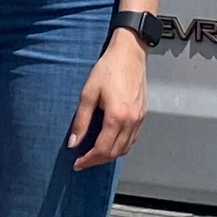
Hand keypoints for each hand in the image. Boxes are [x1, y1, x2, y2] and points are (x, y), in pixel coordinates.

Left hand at [65, 29, 147, 168]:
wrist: (129, 53)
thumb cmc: (109, 68)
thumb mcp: (88, 92)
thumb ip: (81, 119)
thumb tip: (74, 141)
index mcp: (116, 117)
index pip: (102, 149)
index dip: (88, 159)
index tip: (77, 163)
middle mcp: (131, 121)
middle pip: (114, 152)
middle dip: (97, 160)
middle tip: (83, 161)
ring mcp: (139, 119)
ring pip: (125, 148)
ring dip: (109, 155)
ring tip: (94, 154)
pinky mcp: (142, 114)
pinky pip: (132, 139)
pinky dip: (121, 146)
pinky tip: (110, 142)